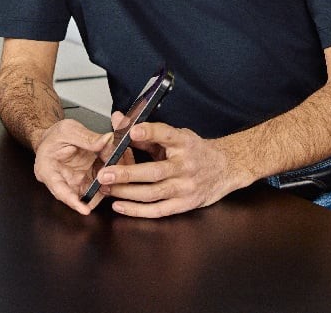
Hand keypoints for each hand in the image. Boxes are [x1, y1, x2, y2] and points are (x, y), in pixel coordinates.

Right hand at [31, 118, 112, 213]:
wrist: (54, 138)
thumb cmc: (55, 135)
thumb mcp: (68, 130)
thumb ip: (86, 137)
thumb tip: (107, 140)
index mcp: (48, 170)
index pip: (59, 190)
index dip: (72, 201)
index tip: (85, 210)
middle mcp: (62, 182)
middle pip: (81, 194)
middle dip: (99, 189)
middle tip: (114, 179)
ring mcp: (75, 183)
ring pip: (94, 191)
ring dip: (109, 183)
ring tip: (120, 169)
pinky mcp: (87, 181)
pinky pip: (101, 184)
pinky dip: (111, 178)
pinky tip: (120, 166)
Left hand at [96, 118, 245, 217]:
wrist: (226, 168)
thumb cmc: (195, 150)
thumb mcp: (176, 136)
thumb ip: (146, 132)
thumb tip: (118, 120)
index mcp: (184, 142)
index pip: (166, 134)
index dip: (149, 132)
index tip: (132, 131)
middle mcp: (186, 165)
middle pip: (154, 171)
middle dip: (127, 173)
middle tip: (105, 174)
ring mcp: (186, 187)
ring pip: (153, 193)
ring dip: (127, 192)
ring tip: (106, 188)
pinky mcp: (185, 204)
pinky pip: (158, 210)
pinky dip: (137, 210)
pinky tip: (119, 206)